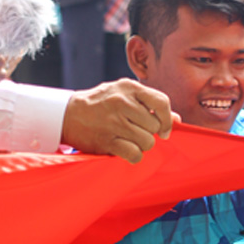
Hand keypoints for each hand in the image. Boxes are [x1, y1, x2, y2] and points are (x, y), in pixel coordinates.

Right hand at [59, 78, 174, 163]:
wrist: (66, 114)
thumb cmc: (99, 104)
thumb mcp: (123, 94)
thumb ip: (149, 104)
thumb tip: (176, 119)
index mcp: (128, 87)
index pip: (161, 102)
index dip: (167, 119)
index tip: (164, 130)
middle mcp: (122, 103)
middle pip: (155, 127)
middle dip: (148, 133)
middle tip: (134, 131)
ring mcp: (113, 122)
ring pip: (147, 142)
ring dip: (141, 145)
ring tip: (128, 139)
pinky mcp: (106, 140)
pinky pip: (134, 154)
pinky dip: (133, 155)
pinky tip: (124, 149)